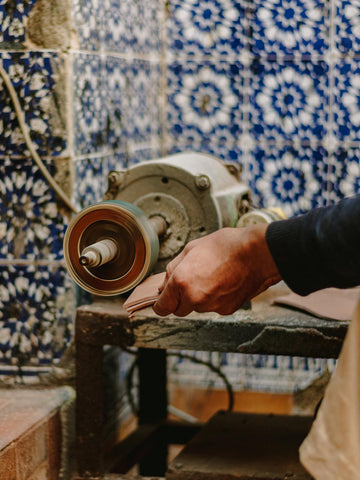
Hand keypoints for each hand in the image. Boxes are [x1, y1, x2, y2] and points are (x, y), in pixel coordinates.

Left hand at [153, 225, 281, 316]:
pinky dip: (216, 299)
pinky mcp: (226, 310)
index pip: (162, 307)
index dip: (161, 304)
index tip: (162, 302)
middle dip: (181, 299)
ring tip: (213, 276)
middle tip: (192, 281)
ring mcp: (211, 306)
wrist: (257, 253)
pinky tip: (224, 282)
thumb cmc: (226, 246)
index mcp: (181, 281)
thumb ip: (173, 268)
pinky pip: (214, 307)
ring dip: (200, 298)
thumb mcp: (192, 248)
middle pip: (179, 310)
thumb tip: (164, 284)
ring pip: (198, 308)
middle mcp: (194, 298)